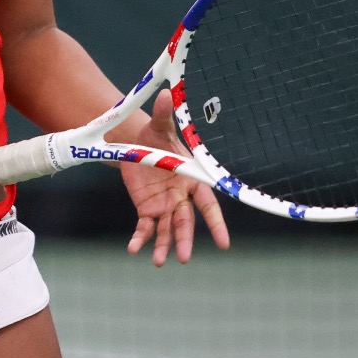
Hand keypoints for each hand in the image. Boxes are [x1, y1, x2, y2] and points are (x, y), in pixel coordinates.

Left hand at [119, 90, 230, 265]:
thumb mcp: (159, 125)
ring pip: (167, 230)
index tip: (224, 244)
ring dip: (165, 246)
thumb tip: (166, 95)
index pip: (208, 204)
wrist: (137, 143)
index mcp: (191, 179)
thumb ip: (163, 115)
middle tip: (184, 258)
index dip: (216, 224)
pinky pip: (145, 227)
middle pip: (186, 222)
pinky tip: (134, 249)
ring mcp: (164, 205)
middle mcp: (181, 196)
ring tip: (159, 262)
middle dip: (186, 240)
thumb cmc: (156, 135)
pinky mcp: (147, 209)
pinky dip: (141, 239)